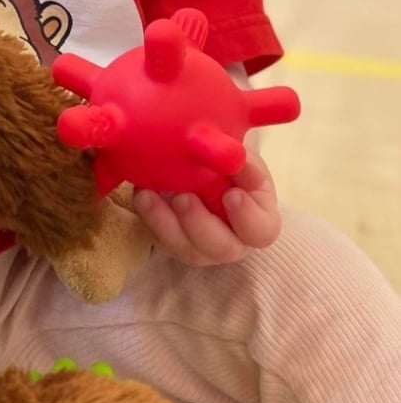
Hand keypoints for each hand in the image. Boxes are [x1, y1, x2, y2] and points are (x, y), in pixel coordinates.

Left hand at [131, 152, 280, 265]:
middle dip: (199, 223)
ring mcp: (198, 248)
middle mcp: (230, 244)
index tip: (232, 194)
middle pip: (219, 247)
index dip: (247, 217)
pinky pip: (157, 237)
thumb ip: (242, 161)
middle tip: (184, 198)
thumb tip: (233, 154)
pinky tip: (141, 194)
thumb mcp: (244, 162)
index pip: (260, 231)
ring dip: (164, 221)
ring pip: (183, 247)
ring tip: (149, 195)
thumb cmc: (233, 172)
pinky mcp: (170, 243)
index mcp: (258, 225)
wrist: (207, 174)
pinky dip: (147, 216)